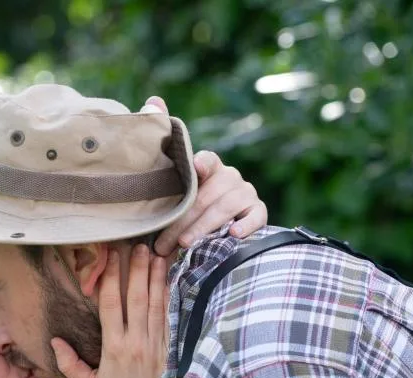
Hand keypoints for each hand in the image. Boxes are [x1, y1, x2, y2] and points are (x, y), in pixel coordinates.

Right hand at [51, 244, 170, 377]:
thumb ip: (69, 364)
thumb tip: (54, 341)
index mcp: (114, 348)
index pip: (111, 306)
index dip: (111, 279)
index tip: (111, 258)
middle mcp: (136, 342)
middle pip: (137, 298)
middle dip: (137, 270)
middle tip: (138, 246)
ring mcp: (156, 343)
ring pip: (156, 303)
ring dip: (156, 277)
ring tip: (155, 253)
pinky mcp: (170, 347)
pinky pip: (169, 316)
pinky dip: (169, 295)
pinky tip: (168, 278)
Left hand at [142, 95, 267, 253]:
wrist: (214, 229)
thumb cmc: (187, 204)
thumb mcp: (173, 182)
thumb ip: (165, 144)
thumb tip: (153, 99)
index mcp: (209, 167)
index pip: (206, 160)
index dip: (201, 164)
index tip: (195, 167)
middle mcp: (229, 176)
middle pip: (207, 195)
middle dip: (183, 220)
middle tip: (163, 241)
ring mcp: (246, 193)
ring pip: (226, 207)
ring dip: (203, 226)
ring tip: (185, 243)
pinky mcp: (259, 211)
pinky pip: (256, 216)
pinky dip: (246, 224)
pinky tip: (234, 234)